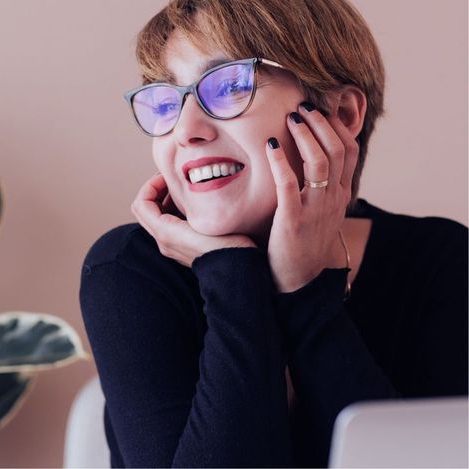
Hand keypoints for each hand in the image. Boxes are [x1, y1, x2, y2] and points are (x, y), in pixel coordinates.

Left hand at [131, 173, 256, 266]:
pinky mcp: (181, 246)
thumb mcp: (202, 219)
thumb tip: (177, 185)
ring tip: (183, 190)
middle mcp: (162, 240)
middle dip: (154, 191)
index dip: (151, 185)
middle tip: (172, 180)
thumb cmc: (224, 244)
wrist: (235, 271)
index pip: (141, 203)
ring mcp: (170, 245)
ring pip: (155, 216)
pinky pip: (167, 224)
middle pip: (144, 209)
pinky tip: (190, 204)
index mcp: (164, 232)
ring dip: (163, 200)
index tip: (168, 176)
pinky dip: (172, 210)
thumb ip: (184, 203)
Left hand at [265, 103, 357, 291]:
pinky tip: (270, 145)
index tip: (320, 108)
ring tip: (292, 117)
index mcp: (340, 194)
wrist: (297, 280)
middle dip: (321, 122)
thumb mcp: (320, 210)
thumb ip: (320, 185)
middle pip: (337, 149)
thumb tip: (310, 156)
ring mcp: (315, 209)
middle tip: (303, 105)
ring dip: (306, 134)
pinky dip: (281, 161)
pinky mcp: (293, 220)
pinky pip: (289, 184)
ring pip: (320, 161)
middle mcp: (332, 198)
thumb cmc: (302, 241)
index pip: (349, 150)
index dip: (337, 125)